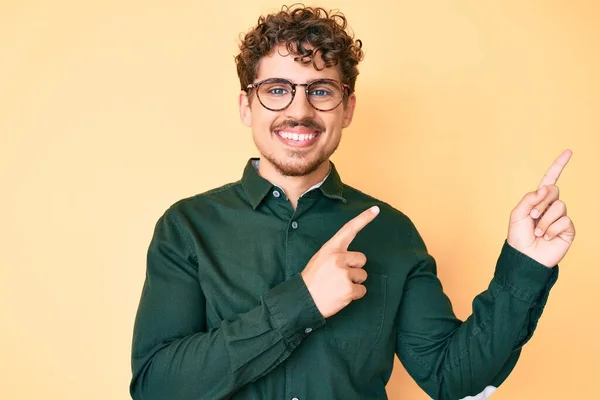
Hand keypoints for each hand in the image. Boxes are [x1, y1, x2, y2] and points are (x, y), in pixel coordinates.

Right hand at [301, 206, 379, 317]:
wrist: (302, 300)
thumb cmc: (312, 279)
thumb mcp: (320, 259)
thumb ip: (336, 254)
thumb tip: (353, 259)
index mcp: (331, 248)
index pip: (349, 229)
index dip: (364, 219)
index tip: (376, 209)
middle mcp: (338, 258)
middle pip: (362, 259)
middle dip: (355, 268)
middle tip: (339, 277)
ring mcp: (344, 274)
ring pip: (363, 275)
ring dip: (354, 282)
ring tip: (338, 287)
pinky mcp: (348, 289)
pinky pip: (362, 290)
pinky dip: (354, 295)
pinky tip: (341, 295)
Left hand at [507, 150, 575, 266]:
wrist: (524, 257)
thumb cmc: (518, 237)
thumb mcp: (517, 214)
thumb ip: (529, 198)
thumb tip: (545, 188)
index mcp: (537, 200)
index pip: (550, 180)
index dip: (558, 166)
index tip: (568, 151)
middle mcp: (550, 207)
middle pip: (554, 190)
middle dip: (542, 201)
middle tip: (533, 215)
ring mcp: (560, 218)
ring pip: (560, 206)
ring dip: (545, 219)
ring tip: (537, 231)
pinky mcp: (568, 229)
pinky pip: (564, 221)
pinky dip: (551, 229)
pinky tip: (546, 237)